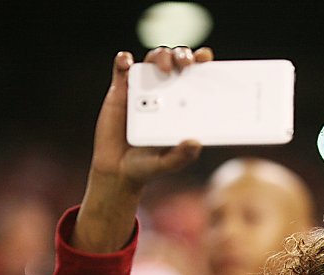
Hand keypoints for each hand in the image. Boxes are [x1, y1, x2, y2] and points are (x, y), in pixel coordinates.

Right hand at [74, 47, 211, 252]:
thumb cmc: (147, 166)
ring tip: (163, 67)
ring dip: (159, 56)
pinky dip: (123, 60)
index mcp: (182, 106)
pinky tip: (127, 63)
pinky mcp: (120, 91)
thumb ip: (181, 156)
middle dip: (182, 55)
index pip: (195, 77)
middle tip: (185, 64)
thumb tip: (195, 142)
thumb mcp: (167, 163)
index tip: (206, 58)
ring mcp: (142, 89)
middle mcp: (164, 93)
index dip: (202, 63)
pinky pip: (121, 69)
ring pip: (152, 60)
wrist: (117, 171)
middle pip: (175, 62)